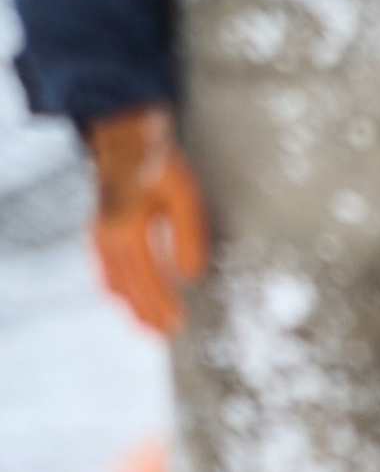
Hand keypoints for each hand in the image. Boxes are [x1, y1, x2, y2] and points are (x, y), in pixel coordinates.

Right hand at [86, 106, 207, 336]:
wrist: (125, 136)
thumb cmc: (158, 163)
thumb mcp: (183, 196)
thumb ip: (187, 236)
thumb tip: (189, 276)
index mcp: (128, 229)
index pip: (147, 280)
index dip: (162, 305)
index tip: (177, 324)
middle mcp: (108, 235)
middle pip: (127, 287)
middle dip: (145, 313)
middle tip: (164, 335)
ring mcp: (99, 232)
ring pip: (112, 280)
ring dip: (129, 305)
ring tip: (146, 325)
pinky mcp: (99, 227)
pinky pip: (103, 267)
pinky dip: (114, 287)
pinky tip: (123, 296)